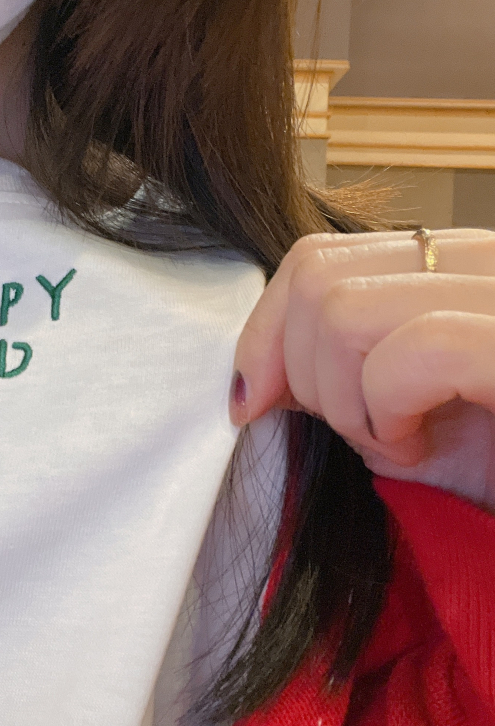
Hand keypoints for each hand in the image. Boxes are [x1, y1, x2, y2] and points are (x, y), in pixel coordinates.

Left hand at [229, 228, 494, 510]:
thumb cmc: (490, 467)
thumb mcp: (394, 412)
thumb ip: (333, 370)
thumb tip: (253, 374)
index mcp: (449, 265)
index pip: (316, 258)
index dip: (263, 332)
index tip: (253, 402)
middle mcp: (486, 259)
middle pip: (315, 276)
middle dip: (302, 374)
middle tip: (358, 432)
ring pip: (344, 310)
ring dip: (345, 402)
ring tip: (398, 445)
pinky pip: (416, 352)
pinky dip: (388, 414)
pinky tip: (420, 450)